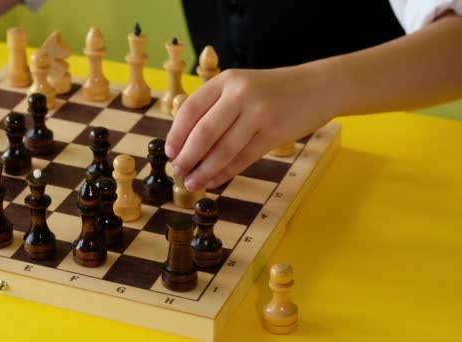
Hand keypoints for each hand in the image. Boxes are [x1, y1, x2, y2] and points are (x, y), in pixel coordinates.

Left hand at [165, 66, 336, 191]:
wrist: (319, 87)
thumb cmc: (274, 91)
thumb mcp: (242, 86)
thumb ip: (216, 107)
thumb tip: (186, 144)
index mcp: (226, 80)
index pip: (191, 109)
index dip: (176, 134)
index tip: (170, 153)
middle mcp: (240, 93)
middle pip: (204, 132)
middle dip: (187, 157)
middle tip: (177, 172)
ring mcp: (259, 112)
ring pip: (223, 149)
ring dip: (204, 170)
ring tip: (192, 183)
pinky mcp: (275, 132)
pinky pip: (243, 158)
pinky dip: (226, 173)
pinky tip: (215, 181)